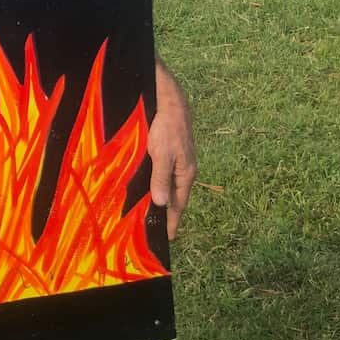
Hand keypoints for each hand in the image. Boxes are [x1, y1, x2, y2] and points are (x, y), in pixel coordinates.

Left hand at [148, 59, 196, 239]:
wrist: (170, 101)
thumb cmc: (166, 128)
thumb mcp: (161, 155)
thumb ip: (161, 179)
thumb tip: (163, 204)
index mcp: (186, 173)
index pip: (179, 204)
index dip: (173, 220)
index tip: (169, 238)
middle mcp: (185, 169)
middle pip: (176, 196)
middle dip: (169, 212)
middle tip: (158, 228)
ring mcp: (180, 159)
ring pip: (171, 184)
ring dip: (164, 197)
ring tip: (154, 211)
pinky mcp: (173, 150)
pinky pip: (167, 173)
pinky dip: (161, 183)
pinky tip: (153, 185)